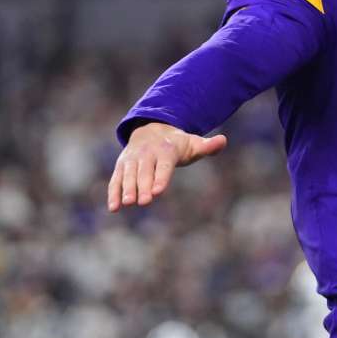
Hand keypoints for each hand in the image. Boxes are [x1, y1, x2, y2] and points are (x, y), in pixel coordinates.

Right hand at [107, 122, 226, 211]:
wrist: (151, 129)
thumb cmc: (176, 143)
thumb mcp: (193, 142)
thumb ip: (207, 146)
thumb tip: (223, 140)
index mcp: (165, 149)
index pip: (164, 165)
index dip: (161, 177)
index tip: (158, 191)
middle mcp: (147, 154)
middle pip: (144, 171)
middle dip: (143, 186)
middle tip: (143, 202)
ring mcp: (132, 159)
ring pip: (129, 175)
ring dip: (126, 189)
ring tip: (127, 204)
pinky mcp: (122, 166)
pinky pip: (116, 179)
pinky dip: (113, 192)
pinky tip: (113, 208)